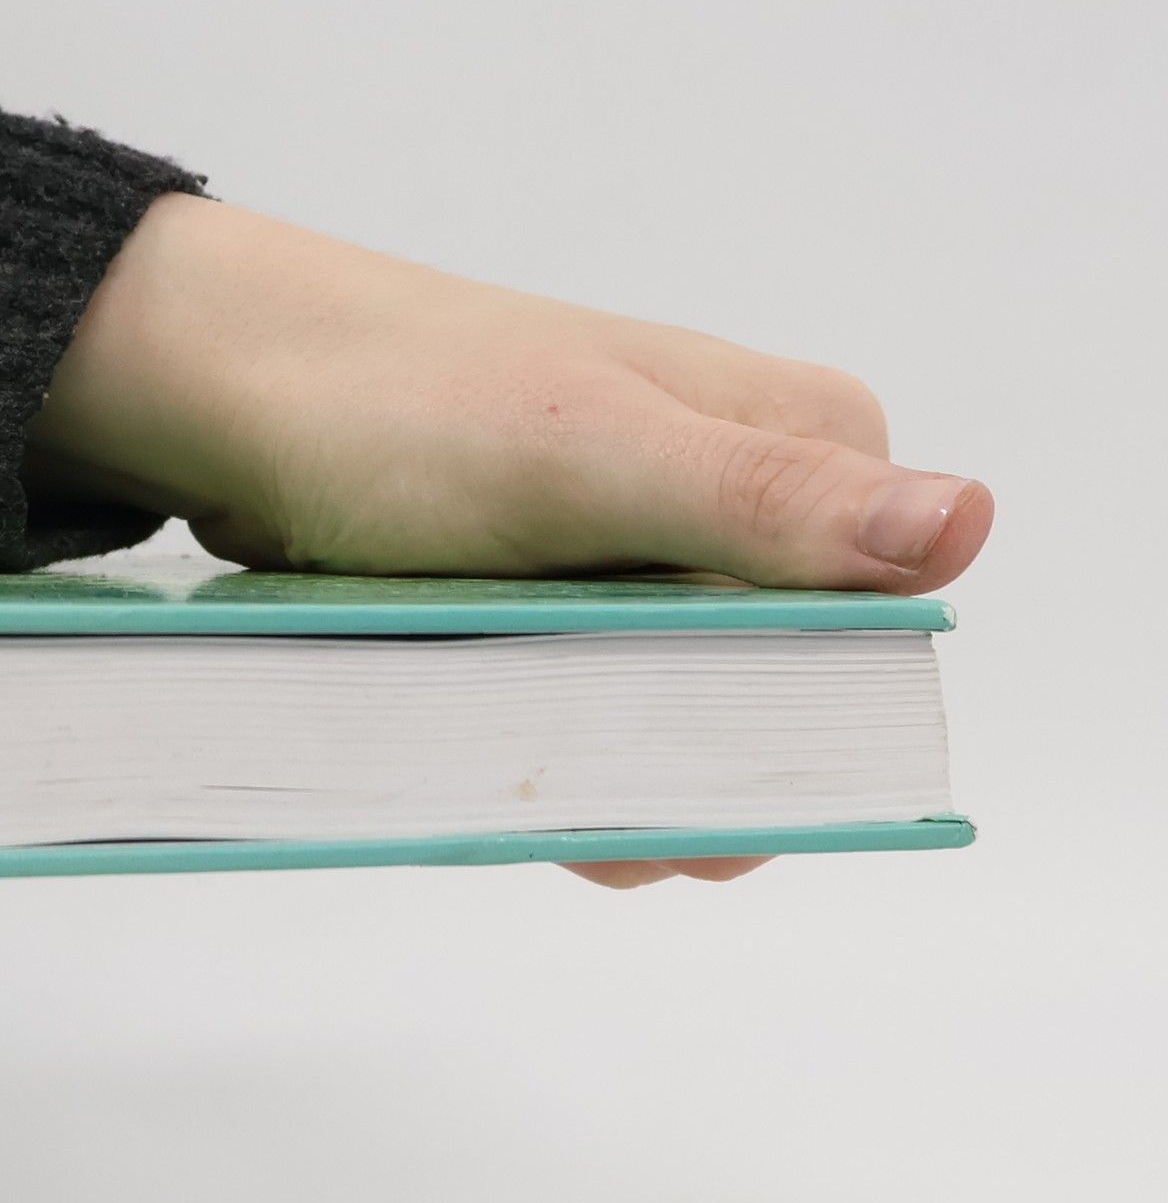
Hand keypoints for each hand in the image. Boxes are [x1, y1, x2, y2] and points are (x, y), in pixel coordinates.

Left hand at [27, 194, 994, 885]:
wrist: (237, 390)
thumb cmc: (405, 402)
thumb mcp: (586, 452)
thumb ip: (763, 502)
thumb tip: (965, 524)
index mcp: (797, 447)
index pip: (867, 636)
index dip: (802, 733)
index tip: (709, 794)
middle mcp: (737, 504)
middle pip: (768, 690)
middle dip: (695, 771)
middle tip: (601, 812)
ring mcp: (642, 557)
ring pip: (673, 713)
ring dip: (619, 778)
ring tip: (537, 797)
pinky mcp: (561, 599)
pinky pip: (589, 705)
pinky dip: (556, 755)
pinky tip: (505, 782)